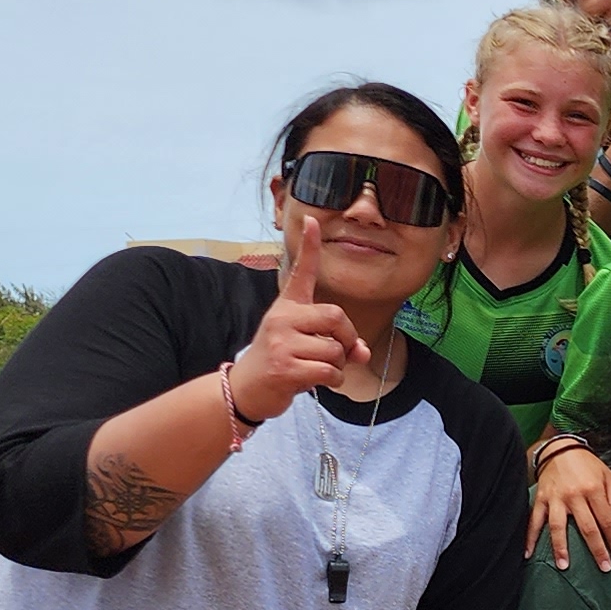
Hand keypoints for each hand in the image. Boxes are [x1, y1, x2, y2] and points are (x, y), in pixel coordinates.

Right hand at [235, 224, 369, 411]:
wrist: (248, 390)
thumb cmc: (281, 362)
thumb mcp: (306, 345)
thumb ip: (336, 340)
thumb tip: (363, 351)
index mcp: (287, 306)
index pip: (301, 272)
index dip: (310, 247)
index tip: (312, 220)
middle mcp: (283, 318)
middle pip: (337, 317)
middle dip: (346, 339)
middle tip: (337, 353)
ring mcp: (282, 342)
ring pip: (336, 349)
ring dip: (338, 365)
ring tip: (318, 369)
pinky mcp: (285, 367)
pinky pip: (330, 371)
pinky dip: (334, 381)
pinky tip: (318, 383)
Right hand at [525, 441, 610, 565]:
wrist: (560, 448)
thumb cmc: (589, 465)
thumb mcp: (610, 477)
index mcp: (594, 489)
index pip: (607, 520)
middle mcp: (574, 495)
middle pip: (586, 527)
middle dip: (596, 549)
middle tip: (603, 568)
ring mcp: (555, 498)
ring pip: (558, 527)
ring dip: (561, 548)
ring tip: (564, 566)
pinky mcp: (541, 499)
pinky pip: (533, 520)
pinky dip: (529, 537)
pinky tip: (527, 553)